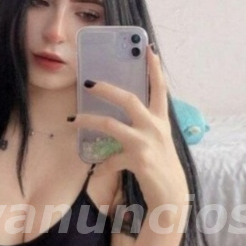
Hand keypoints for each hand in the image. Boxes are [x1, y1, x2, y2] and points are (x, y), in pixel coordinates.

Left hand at [69, 46, 189, 216]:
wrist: (172, 197)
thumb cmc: (162, 169)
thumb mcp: (158, 144)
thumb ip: (145, 129)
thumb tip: (122, 120)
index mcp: (162, 122)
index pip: (160, 89)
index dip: (154, 68)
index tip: (147, 48)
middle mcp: (155, 128)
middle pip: (129, 99)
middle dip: (107, 89)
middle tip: (88, 82)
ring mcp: (146, 143)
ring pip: (111, 124)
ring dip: (89, 120)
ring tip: (73, 119)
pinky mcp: (138, 160)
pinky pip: (111, 159)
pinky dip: (102, 165)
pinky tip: (97, 169)